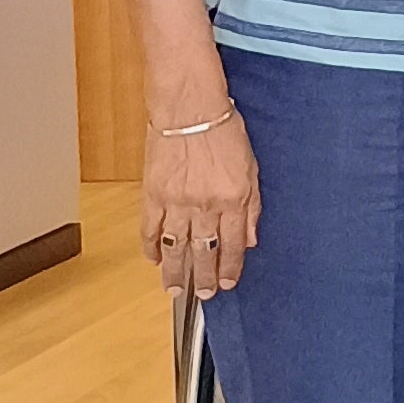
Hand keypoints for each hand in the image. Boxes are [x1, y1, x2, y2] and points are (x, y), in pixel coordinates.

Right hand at [142, 110, 260, 296]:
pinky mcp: (152, 194)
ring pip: (176, 247)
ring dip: (175, 272)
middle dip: (204, 278)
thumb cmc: (224, 129)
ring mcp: (176, 202)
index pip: (233, 245)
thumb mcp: (252, 168)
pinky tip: (154, 259)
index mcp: (233, 199)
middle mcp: (205, 206)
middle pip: (204, 252)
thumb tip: (250, 238)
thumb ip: (253, 206)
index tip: (227, 283)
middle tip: (203, 295)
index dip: (230, 268)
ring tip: (174, 290)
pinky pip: (150, 228)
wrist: (189, 107)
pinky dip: (151, 246)